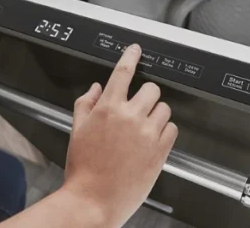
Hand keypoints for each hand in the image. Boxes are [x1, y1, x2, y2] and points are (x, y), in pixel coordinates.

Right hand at [63, 44, 177, 226]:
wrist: (94, 200)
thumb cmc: (84, 170)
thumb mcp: (76, 131)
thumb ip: (86, 104)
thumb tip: (96, 89)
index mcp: (107, 109)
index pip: (123, 72)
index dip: (131, 56)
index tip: (135, 50)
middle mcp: (130, 117)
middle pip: (151, 89)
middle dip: (144, 96)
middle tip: (137, 109)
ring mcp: (148, 133)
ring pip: (164, 108)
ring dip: (156, 114)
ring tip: (143, 130)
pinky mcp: (161, 150)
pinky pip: (173, 128)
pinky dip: (165, 131)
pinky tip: (151, 141)